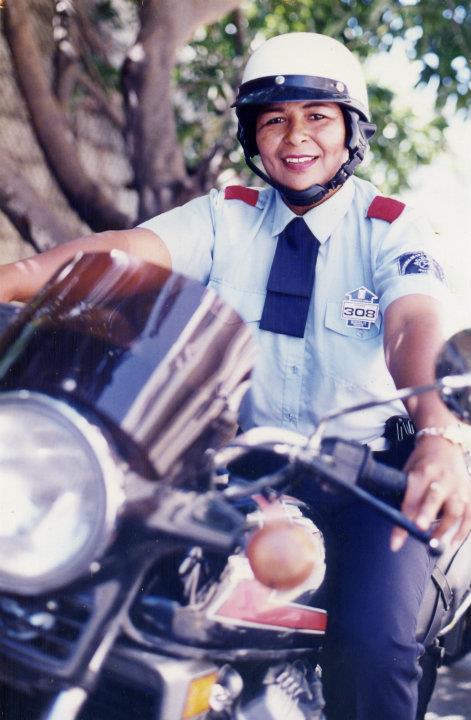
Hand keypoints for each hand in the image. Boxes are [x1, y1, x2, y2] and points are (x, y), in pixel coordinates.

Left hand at [391, 436, 470, 550]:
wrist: (443, 443)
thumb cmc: (422, 461)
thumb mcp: (409, 472)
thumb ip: (407, 496)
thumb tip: (399, 525)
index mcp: (422, 472)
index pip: (410, 501)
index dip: (402, 523)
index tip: (395, 542)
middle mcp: (442, 478)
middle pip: (435, 499)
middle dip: (427, 515)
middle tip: (420, 530)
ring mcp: (459, 486)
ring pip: (456, 510)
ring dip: (446, 529)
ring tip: (436, 544)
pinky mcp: (470, 492)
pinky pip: (470, 515)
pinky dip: (463, 531)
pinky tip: (453, 542)